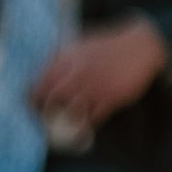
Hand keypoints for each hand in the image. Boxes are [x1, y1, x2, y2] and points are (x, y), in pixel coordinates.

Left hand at [30, 18, 167, 135]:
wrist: (142, 45)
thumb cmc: (109, 45)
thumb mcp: (82, 42)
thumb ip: (62, 54)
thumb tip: (41, 65)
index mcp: (70, 58)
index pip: (42, 81)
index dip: (32, 96)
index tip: (29, 105)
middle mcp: (80, 72)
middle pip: (52, 98)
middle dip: (43, 112)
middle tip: (42, 119)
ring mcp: (96, 86)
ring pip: (70, 112)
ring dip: (63, 122)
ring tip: (59, 127)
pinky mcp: (112, 98)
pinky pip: (92, 119)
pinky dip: (84, 126)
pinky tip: (81, 128)